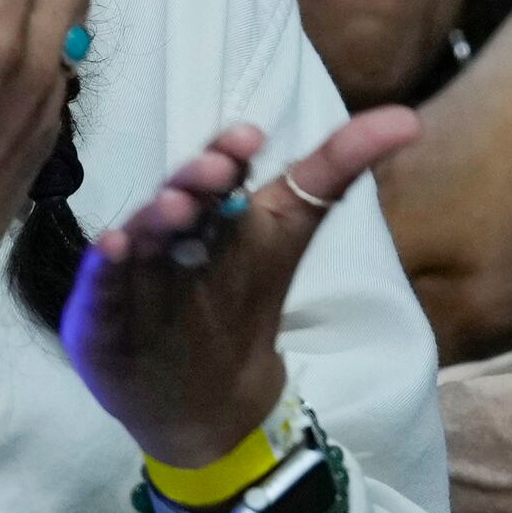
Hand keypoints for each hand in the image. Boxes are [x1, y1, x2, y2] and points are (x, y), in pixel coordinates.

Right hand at [59, 112, 420, 466]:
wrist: (209, 393)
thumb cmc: (243, 294)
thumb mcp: (292, 230)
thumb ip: (337, 168)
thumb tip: (407, 118)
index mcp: (210, 207)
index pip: (218, 171)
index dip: (229, 154)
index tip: (250, 139)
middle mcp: (167, 229)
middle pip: (180, 197)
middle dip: (196, 181)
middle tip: (217, 170)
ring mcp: (134, 269)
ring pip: (143, 235)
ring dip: (155, 218)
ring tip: (175, 206)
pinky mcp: (104, 312)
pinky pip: (104, 285)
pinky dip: (109, 266)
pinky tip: (117, 248)